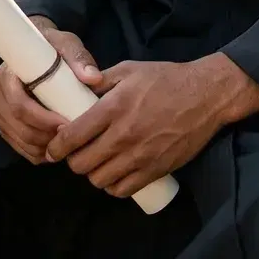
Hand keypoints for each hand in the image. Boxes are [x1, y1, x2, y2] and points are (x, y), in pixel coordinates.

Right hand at [0, 17, 102, 164]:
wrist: (35, 49)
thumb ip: (79, 58)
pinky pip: (19, 147)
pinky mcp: (5, 125)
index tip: (66, 123)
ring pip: (20, 140)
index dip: (42, 119)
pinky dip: (38, 152)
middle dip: (46, 136)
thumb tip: (93, 78)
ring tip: (68, 142)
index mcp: (7, 74)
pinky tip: (56, 148)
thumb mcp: (66, 44)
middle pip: (19, 127)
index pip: (19, 105)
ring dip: (43, 147)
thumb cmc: (51, 47)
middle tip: (72, 136)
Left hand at [46, 53, 258, 197]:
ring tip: (96, 161)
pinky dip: (113, 185)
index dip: (56, 146)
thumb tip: (77, 88)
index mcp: (114, 107)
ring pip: (99, 180)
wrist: (205, 95)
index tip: (53, 147)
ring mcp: (139, 156)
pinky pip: (122, 190)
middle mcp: (123, 135)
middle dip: (73, 160)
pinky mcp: (154, 170)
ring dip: (93, 173)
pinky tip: (114, 172)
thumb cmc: (166, 79)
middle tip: (75, 152)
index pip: (72, 136)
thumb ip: (101, 80)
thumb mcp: (130, 69)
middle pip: (81, 164)